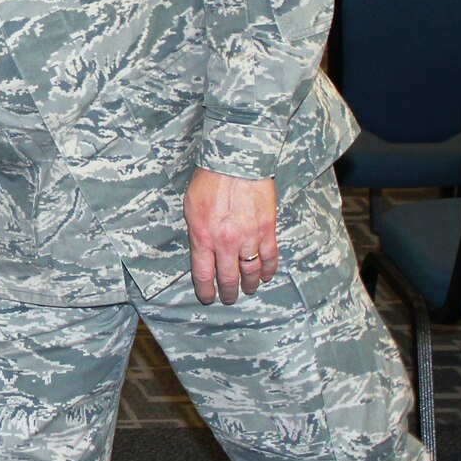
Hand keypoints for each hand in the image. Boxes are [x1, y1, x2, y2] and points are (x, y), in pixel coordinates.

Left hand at [184, 168, 277, 304]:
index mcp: (202, 237)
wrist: (236, 162)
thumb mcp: (190, 208)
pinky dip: (268, 270)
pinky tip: (266, 276)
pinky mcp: (267, 230)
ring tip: (248, 290)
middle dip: (228, 292)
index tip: (207, 297)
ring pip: (251, 271)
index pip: (203, 274)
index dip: (205, 290)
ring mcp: (249, 238)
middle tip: (228, 298)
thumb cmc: (208, 180)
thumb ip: (197, 232)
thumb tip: (202, 250)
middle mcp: (225, 242)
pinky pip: (270, 257)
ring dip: (250, 284)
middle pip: (228, 277)